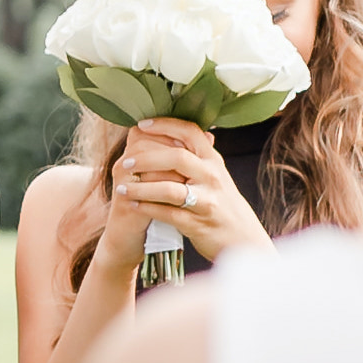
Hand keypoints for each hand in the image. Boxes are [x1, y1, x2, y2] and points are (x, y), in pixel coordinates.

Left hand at [106, 118, 260, 266]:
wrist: (241, 237)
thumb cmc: (220, 202)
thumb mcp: (214, 174)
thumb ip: (196, 154)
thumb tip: (174, 130)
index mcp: (213, 160)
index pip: (190, 132)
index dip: (164, 125)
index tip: (141, 125)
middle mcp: (212, 176)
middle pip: (176, 158)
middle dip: (146, 158)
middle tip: (125, 162)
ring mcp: (206, 200)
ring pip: (169, 189)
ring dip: (141, 188)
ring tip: (121, 188)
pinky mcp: (198, 224)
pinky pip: (168, 214)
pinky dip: (147, 209)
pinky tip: (133, 205)